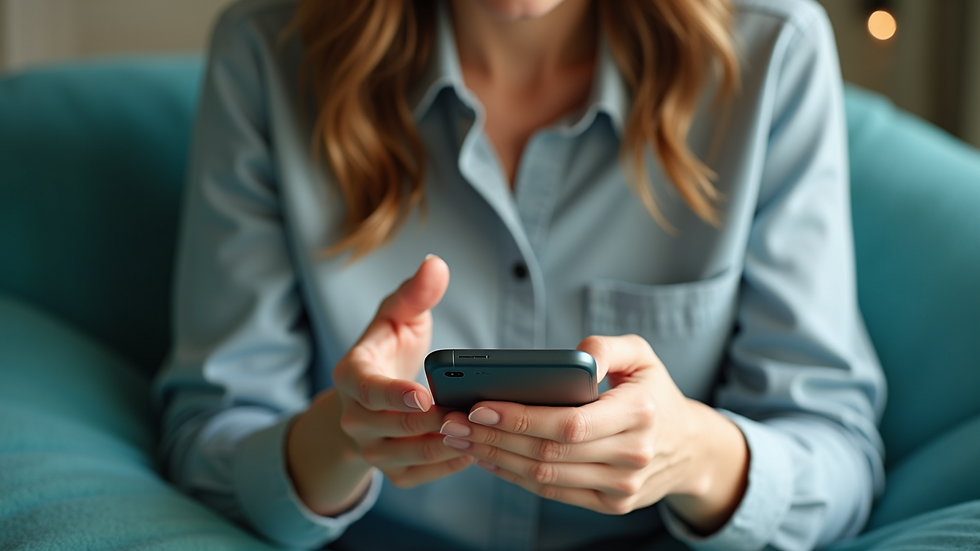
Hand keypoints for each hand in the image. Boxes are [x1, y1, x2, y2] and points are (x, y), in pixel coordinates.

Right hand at [287, 255, 471, 515]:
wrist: (370, 396)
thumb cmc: (388, 349)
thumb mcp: (397, 315)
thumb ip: (415, 293)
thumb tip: (434, 265)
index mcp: (351, 376)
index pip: (369, 390)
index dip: (395, 394)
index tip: (426, 393)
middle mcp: (354, 417)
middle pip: (391, 427)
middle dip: (432, 422)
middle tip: (471, 413)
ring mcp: (370, 448)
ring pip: (407, 456)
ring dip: (445, 446)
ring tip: (481, 430)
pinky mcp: (391, 471)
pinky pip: (419, 475)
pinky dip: (448, 466)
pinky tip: (477, 449)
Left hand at [438, 335, 747, 531]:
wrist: (689, 447)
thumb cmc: (654, 392)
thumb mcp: (643, 355)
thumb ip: (607, 346)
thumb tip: (574, 356)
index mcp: (639, 413)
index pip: (569, 423)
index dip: (520, 418)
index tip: (479, 405)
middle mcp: (633, 455)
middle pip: (549, 452)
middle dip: (493, 438)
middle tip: (452, 422)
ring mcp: (623, 487)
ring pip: (545, 476)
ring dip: (496, 459)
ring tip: (461, 439)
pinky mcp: (612, 505)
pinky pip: (554, 492)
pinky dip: (515, 476)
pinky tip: (489, 458)